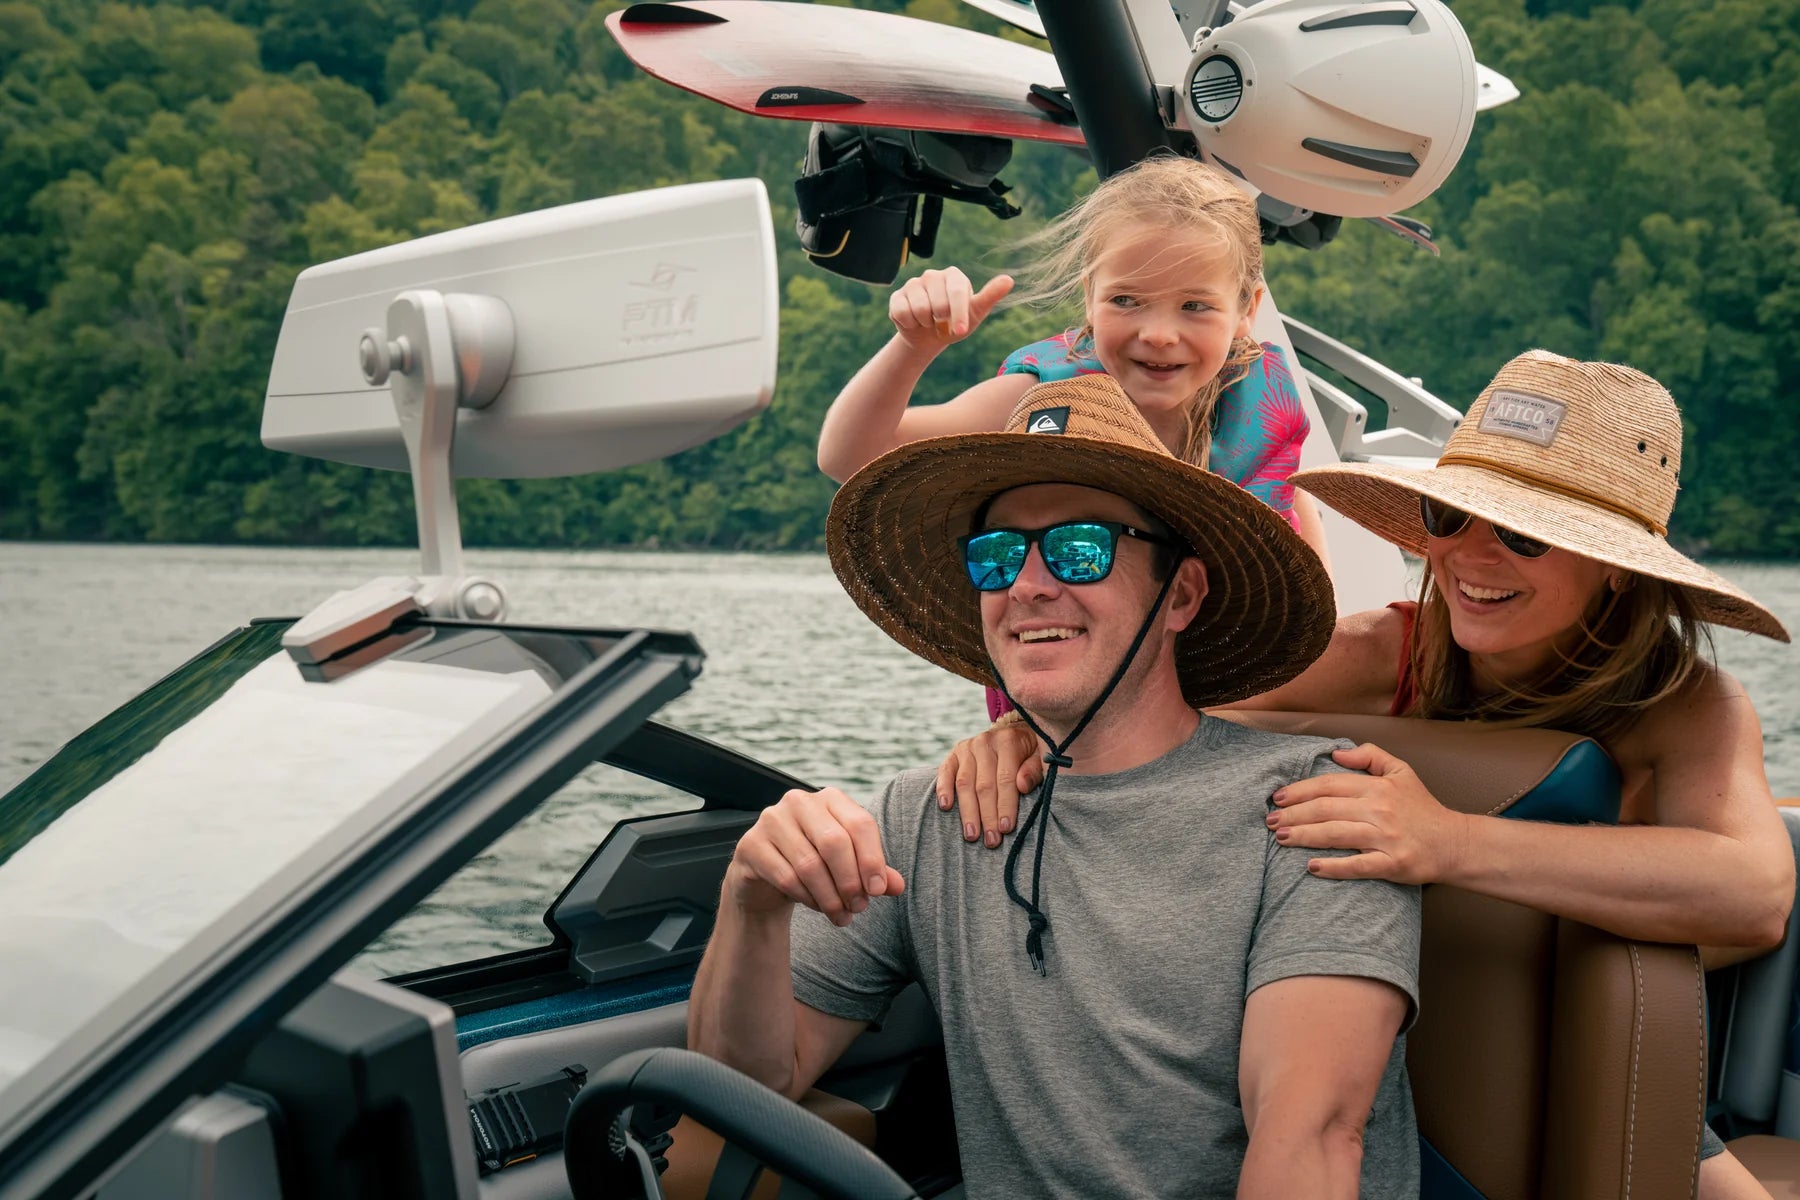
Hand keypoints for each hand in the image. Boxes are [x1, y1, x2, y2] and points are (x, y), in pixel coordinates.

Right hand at [726, 788, 905, 925]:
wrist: (766, 876)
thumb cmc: (815, 863)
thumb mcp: (849, 866)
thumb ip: (874, 872)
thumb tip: (898, 886)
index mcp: (830, 798)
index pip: (859, 824)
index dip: (872, 860)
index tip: (878, 891)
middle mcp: (799, 802)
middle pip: (835, 843)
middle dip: (850, 882)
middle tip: (859, 908)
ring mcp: (771, 820)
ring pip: (810, 865)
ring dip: (830, 897)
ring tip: (841, 916)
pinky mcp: (751, 845)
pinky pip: (786, 877)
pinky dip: (807, 898)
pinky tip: (818, 908)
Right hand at [889, 268, 1012, 351]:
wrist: (930, 338)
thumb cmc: (956, 324)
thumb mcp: (976, 313)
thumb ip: (990, 296)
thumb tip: (1009, 280)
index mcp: (954, 276)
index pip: (957, 293)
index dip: (958, 315)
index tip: (960, 331)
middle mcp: (932, 275)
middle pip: (937, 304)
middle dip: (941, 321)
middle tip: (942, 322)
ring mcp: (913, 284)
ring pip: (919, 309)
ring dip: (926, 324)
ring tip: (929, 322)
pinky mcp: (897, 296)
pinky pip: (902, 313)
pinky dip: (910, 325)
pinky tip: (914, 322)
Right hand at [934, 720, 1042, 848]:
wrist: (1014, 733)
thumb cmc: (1030, 753)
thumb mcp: (1039, 758)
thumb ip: (1033, 771)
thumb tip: (1022, 786)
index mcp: (1008, 742)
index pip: (1005, 779)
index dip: (1005, 805)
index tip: (1006, 829)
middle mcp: (985, 742)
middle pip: (984, 785)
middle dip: (988, 816)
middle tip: (991, 840)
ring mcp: (967, 747)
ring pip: (964, 783)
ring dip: (968, 811)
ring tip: (971, 835)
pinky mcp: (954, 754)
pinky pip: (945, 771)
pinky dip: (943, 789)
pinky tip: (945, 807)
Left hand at [1266, 743, 1472, 884]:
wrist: (1455, 843)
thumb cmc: (1423, 809)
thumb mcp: (1402, 772)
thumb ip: (1370, 756)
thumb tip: (1337, 752)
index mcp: (1378, 787)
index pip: (1329, 785)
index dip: (1300, 790)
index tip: (1278, 797)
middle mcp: (1379, 810)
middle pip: (1325, 809)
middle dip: (1293, 815)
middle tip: (1270, 821)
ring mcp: (1386, 838)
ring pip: (1335, 835)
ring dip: (1303, 837)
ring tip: (1281, 838)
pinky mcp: (1392, 864)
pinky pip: (1357, 866)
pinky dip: (1332, 868)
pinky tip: (1311, 867)